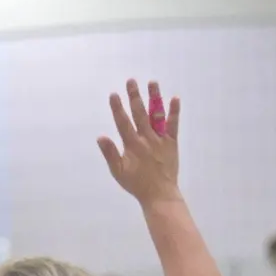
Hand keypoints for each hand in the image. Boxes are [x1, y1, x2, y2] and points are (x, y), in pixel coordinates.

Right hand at [98, 80, 182, 204]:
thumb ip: (110, 153)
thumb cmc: (136, 184)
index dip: (117, 108)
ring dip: (154, 98)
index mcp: (132, 145)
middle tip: (131, 81)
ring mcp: (160, 140)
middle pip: (139, 114)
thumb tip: (101, 137)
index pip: (123, 123)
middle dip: (134, 96)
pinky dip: (174, 112)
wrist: (160, 194)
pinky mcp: (171, 143)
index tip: (114, 94)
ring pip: (156, 115)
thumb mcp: (118, 172)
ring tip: (152, 82)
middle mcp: (146, 139)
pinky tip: (175, 98)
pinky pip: (173, 125)